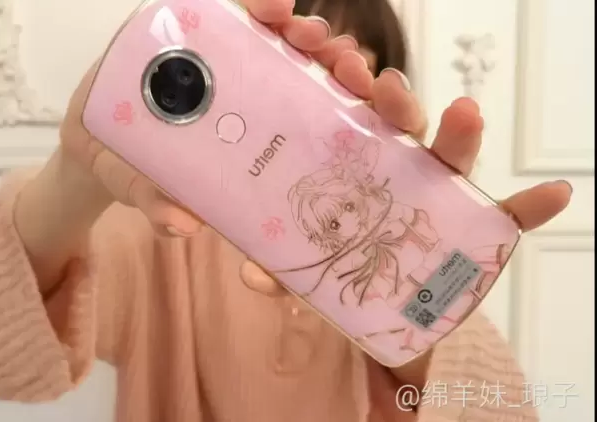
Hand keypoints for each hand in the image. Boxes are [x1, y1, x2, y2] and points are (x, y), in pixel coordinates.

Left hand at [57, 0, 343, 234]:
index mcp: (173, 52)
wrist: (111, 167)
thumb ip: (143, 191)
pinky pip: (298, 108)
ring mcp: (239, 92)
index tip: (276, 10)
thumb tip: (184, 224)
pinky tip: (353, 109)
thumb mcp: (118, 171)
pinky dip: (328, 104)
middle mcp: (213, 65)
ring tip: (349, 72)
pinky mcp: (258, 121)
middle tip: (321, 45)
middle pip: (268, 38)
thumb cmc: (109, 154)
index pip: (223, 18)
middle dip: (302, 36)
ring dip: (326, 65)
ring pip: (293, 68)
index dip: (255, 9)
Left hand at [238, 4, 572, 293]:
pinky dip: (530, 208)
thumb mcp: (284, 261)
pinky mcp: (465, 229)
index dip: (327, 71)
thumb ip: (265, 260)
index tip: (309, 40)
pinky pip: (503, 218)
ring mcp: (428, 194)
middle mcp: (390, 168)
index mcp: (344, 160)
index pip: (339, 106)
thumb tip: (230, 260)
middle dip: (386, 95)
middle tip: (365, 71)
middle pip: (394, 122)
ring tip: (465, 112)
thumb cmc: (322, 265)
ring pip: (444, 155)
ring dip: (456, 132)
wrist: (365, 303)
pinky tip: (554, 195)